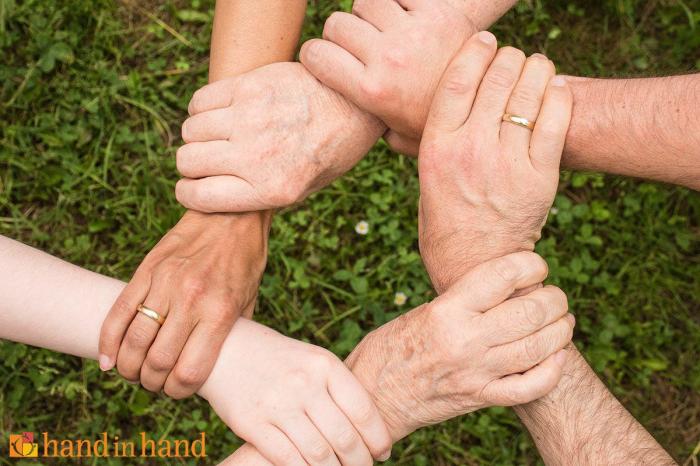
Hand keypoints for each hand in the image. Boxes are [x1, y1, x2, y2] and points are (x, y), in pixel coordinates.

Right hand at [98, 210, 268, 397]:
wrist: (231, 214)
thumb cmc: (245, 260)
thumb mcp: (249, 300)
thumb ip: (232, 333)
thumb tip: (216, 365)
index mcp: (220, 312)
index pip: (189, 371)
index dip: (178, 392)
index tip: (177, 391)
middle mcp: (191, 300)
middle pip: (157, 362)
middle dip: (152, 383)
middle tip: (154, 383)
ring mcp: (165, 283)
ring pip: (134, 341)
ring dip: (129, 367)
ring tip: (133, 372)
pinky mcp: (147, 270)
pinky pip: (119, 312)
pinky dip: (108, 341)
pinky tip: (108, 359)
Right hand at [175, 62, 384, 212]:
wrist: (355, 105)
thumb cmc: (330, 151)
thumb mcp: (304, 189)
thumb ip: (259, 195)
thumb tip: (212, 195)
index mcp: (272, 190)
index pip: (198, 196)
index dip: (188, 193)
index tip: (192, 187)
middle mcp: (257, 156)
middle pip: (188, 161)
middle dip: (191, 165)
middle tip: (208, 160)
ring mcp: (251, 118)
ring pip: (190, 130)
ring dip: (198, 135)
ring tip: (218, 135)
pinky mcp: (249, 86)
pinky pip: (200, 101)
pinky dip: (202, 109)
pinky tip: (221, 113)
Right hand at [199, 318, 392, 465]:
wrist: (226, 349)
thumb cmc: (279, 360)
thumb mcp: (312, 360)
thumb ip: (338, 389)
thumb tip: (369, 429)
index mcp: (324, 364)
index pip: (363, 410)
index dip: (378, 438)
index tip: (382, 452)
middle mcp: (303, 383)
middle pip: (344, 437)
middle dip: (359, 462)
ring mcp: (277, 404)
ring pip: (319, 454)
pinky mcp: (252, 423)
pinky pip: (287, 459)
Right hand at [300, 0, 474, 152]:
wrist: (490, 98)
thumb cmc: (439, 122)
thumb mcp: (399, 136)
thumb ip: (369, 127)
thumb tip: (344, 127)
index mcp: (372, 91)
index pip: (316, 55)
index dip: (315, 55)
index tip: (324, 59)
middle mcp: (388, 58)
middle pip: (337, 24)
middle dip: (342, 34)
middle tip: (359, 47)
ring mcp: (412, 32)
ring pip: (365, 3)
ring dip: (369, 14)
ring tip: (383, 31)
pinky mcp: (436, 11)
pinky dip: (398, 3)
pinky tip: (406, 20)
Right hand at [346, 252, 572, 439]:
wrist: (373, 396)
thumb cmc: (392, 347)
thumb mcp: (423, 312)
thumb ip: (463, 301)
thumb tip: (507, 286)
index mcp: (446, 311)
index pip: (503, 276)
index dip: (531, 264)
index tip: (536, 265)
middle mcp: (464, 340)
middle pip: (530, 311)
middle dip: (554, 299)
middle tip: (555, 296)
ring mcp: (475, 373)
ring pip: (538, 347)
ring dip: (561, 330)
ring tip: (563, 321)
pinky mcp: (480, 398)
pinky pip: (530, 387)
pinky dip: (552, 371)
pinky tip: (556, 356)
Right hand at [417, 33, 572, 291]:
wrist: (475, 266)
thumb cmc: (444, 221)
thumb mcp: (424, 178)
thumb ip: (425, 143)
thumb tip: (422, 111)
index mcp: (437, 148)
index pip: (457, 80)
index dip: (474, 51)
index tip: (485, 41)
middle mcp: (471, 150)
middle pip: (497, 78)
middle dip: (509, 57)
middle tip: (513, 57)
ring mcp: (507, 163)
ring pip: (528, 93)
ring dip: (536, 69)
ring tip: (537, 66)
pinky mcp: (539, 177)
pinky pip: (556, 120)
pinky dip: (558, 95)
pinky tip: (555, 88)